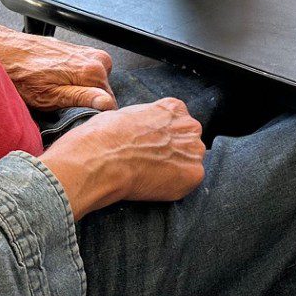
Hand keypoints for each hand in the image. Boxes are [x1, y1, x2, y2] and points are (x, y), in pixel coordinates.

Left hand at [0, 24, 114, 111]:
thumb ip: (82, 99)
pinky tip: (57, 81)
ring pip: (97, 83)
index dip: (94, 114)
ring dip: (81, 91)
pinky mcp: (81, 51)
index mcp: (93, 71)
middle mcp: (97, 58)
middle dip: (88, 102)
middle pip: (104, 92)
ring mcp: (89, 52)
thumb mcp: (50, 97)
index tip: (77, 116)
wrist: (5, 52)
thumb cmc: (22, 76)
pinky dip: (75, 81)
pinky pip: (88, 73)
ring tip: (58, 92)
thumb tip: (107, 104)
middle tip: (63, 106)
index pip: (111, 104)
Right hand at [39, 98, 206, 218]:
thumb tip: (136, 129)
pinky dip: (173, 188)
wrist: (101, 160)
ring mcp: (194, 151)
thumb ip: (142, 121)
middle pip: (187, 142)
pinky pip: (187, 183)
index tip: (149, 147)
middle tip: (151, 163)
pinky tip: (152, 186)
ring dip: (174, 170)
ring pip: (189, 163)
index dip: (162, 137)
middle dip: (173, 152)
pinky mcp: (193, 175)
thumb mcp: (123, 114)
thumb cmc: (103, 136)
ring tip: (149, 176)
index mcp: (173, 108)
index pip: (176, 123)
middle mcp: (189, 126)